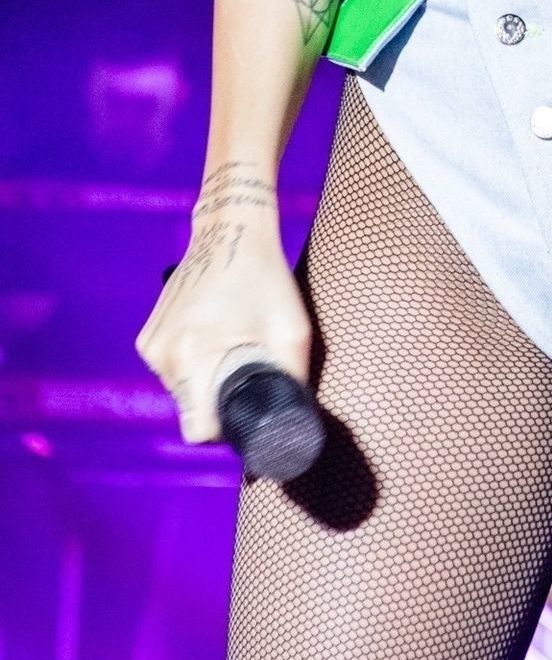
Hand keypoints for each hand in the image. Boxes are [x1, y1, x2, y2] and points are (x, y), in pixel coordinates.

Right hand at [134, 218, 311, 446]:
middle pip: (192, 410)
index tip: (246, 408)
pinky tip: (213, 334)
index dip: (227, 429)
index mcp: (192, 357)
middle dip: (219, 399)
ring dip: (205, 378)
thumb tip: (295, 420)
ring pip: (182, 390)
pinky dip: (192, 361)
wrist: (230, 229)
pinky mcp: (148, 335)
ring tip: (231, 343)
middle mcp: (163, 355)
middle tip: (246, 365)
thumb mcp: (292, 329)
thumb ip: (293, 380)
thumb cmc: (265, 276)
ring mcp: (151, 344)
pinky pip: (172, 368)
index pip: (199, 430)